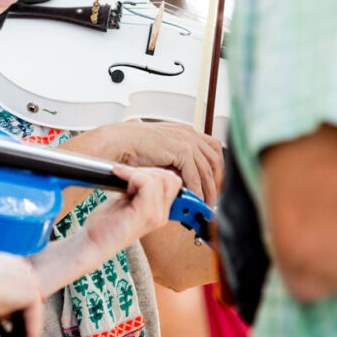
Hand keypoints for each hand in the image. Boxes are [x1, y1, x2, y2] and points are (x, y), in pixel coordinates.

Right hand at [0, 252, 43, 336]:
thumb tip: (9, 316)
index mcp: (5, 261)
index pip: (18, 281)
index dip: (19, 299)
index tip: (20, 315)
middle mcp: (19, 265)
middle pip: (29, 293)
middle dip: (29, 314)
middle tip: (26, 333)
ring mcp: (27, 277)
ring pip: (32, 306)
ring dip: (32, 327)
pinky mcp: (31, 291)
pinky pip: (34, 315)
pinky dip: (33, 332)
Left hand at [82, 164, 182, 256]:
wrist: (93, 243)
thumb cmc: (105, 224)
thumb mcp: (127, 203)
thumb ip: (140, 191)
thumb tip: (145, 172)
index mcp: (159, 213)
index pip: (173, 182)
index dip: (155, 173)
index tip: (135, 177)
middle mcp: (161, 216)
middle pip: (170, 178)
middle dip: (147, 171)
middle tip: (127, 179)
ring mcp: (155, 216)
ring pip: (159, 178)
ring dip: (138, 173)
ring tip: (124, 184)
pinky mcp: (144, 214)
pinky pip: (147, 183)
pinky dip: (131, 175)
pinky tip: (119, 178)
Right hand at [88, 121, 222, 203]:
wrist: (120, 141)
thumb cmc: (133, 145)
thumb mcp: (161, 150)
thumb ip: (174, 159)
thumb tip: (182, 176)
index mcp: (185, 131)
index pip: (213, 150)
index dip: (217, 169)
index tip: (216, 184)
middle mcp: (189, 134)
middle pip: (215, 160)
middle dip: (217, 182)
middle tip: (214, 198)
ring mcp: (187, 140)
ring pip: (207, 171)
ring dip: (209, 191)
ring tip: (206, 205)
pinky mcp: (181, 150)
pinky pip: (195, 176)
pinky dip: (196, 191)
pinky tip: (195, 200)